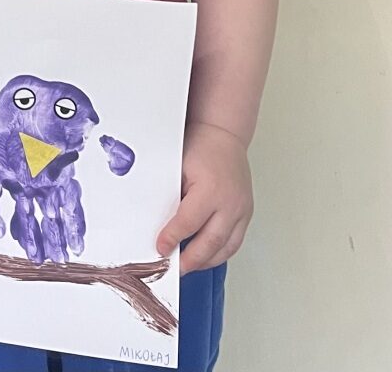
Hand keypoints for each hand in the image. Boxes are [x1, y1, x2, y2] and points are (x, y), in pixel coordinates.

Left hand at [157, 121, 252, 272]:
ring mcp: (242, 210)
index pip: (190, 222)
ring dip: (206, 261)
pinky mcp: (247, 213)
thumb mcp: (178, 167)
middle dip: (191, 260)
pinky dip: (220, 252)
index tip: (160, 249)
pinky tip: (205, 256)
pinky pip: (235, 242)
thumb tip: (156, 221)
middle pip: (211, 242)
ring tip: (187, 267)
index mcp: (211, 190)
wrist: (223, 135)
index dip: (173, 238)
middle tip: (173, 270)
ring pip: (226, 247)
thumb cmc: (198, 146)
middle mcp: (231, 204)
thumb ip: (171, 194)